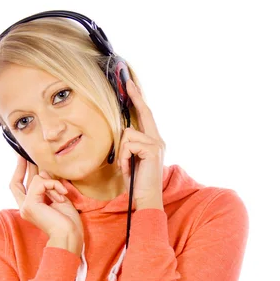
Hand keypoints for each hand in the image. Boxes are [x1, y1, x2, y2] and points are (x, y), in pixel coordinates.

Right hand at [10, 155, 83, 239]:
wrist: (69, 236)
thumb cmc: (68, 223)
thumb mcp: (58, 199)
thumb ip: (49, 187)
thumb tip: (43, 172)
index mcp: (31, 207)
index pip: (19, 187)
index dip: (19, 172)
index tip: (23, 158)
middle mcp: (24, 207)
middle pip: (18, 181)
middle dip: (24, 165)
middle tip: (26, 152)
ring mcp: (25, 206)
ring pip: (35, 179)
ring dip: (52, 183)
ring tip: (62, 194)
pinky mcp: (30, 204)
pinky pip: (41, 182)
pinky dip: (53, 185)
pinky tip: (62, 195)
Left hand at [118, 79, 165, 209]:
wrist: (145, 199)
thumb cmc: (136, 182)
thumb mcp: (130, 160)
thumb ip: (129, 145)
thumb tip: (123, 131)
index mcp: (153, 141)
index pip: (145, 116)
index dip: (138, 99)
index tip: (131, 86)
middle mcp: (158, 140)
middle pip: (144, 112)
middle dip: (135, 96)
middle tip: (127, 82)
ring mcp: (157, 144)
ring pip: (128, 134)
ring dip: (121, 152)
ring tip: (126, 166)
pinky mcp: (153, 150)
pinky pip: (128, 145)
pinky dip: (123, 158)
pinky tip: (128, 168)